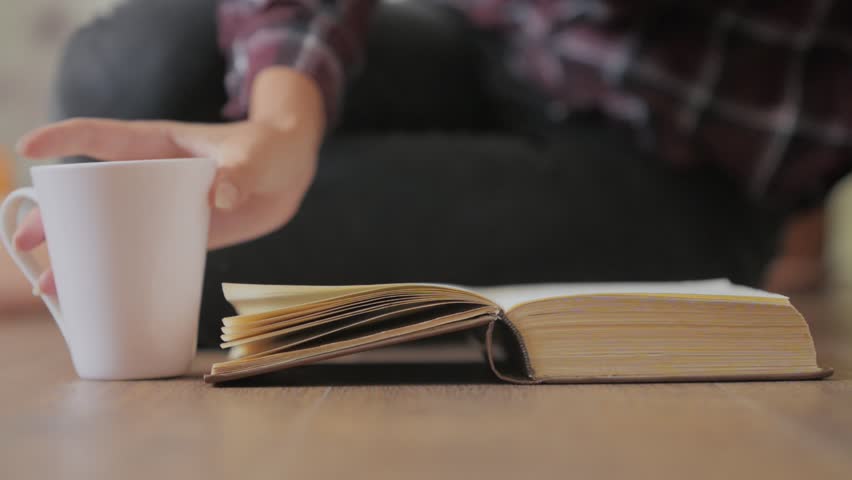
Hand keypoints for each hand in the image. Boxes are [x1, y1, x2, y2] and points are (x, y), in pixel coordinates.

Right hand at [13, 67, 324, 295]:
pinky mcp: (181, 231)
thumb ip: (238, 173)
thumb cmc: (269, 149)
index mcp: (158, 144)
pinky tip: (99, 295)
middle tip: (24, 242)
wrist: (291, 173)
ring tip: (51, 285)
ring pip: (107, 228)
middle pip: (88, 193)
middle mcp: (150, 174)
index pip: (100, 137)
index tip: (27, 147)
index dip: (63, 139)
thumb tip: (220, 198)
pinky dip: (118, 270)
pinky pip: (140, 250)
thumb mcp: (254, 157)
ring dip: (77, 253)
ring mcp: (162, 205)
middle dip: (53, 216)